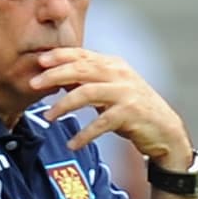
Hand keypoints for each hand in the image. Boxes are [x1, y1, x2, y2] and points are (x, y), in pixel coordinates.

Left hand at [30, 48, 190, 166]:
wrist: (164, 129)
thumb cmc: (133, 111)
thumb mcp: (110, 91)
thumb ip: (88, 82)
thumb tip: (58, 80)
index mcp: (112, 65)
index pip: (81, 54)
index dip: (59, 56)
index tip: (38, 61)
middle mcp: (118, 74)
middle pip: (80, 69)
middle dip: (54, 75)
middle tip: (33, 84)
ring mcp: (125, 93)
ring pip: (87, 93)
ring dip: (64, 104)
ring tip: (47, 117)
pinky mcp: (130, 113)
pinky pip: (101, 123)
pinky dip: (84, 134)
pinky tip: (72, 144)